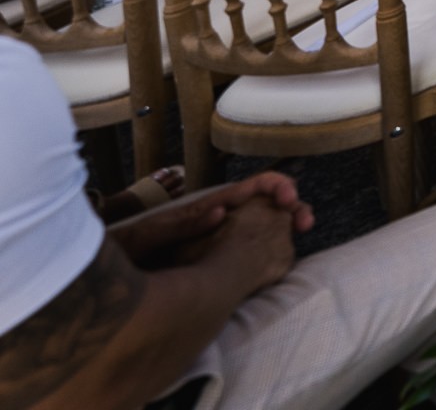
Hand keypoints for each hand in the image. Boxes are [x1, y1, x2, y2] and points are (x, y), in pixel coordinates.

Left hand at [112, 172, 310, 269]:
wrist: (104, 278)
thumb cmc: (122, 252)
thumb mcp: (146, 236)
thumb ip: (181, 224)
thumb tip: (220, 210)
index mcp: (205, 206)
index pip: (250, 185)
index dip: (277, 186)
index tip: (290, 201)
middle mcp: (216, 217)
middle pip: (263, 202)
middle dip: (290, 204)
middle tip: (305, 222)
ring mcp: (217, 236)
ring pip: (260, 222)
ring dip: (284, 223)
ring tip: (299, 233)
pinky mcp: (214, 256)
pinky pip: (250, 245)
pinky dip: (271, 244)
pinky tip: (279, 255)